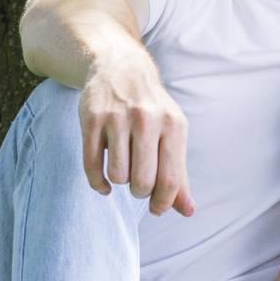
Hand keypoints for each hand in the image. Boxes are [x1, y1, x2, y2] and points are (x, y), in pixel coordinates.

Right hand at [80, 48, 194, 216]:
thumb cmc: (153, 111)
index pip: (170, 178)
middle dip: (140, 192)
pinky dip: (98, 183)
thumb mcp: (172, 135)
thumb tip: (188, 211)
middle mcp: (147, 120)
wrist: (122, 69)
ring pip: (118, 175)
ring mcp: (117, 118)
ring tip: (124, 170)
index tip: (157, 208)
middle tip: (139, 185)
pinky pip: (92, 165)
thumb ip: (179, 174)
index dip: (163, 202)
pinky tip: (104, 185)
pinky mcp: (91, 119)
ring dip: (120, 181)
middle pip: (143, 181)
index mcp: (173, 125)